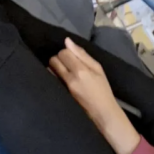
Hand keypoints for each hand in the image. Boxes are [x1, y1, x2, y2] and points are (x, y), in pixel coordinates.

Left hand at [48, 39, 140, 153]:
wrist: (102, 112)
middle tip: (67, 65)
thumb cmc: (103, 90)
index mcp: (81, 70)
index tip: (73, 58)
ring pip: (50, 69)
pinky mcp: (61, 94)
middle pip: (54, 59)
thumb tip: (67, 41)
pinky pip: (51, 80)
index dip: (67, 52)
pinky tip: (61, 80)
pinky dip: (54, 77)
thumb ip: (82, 55)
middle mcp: (70, 78)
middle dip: (59, 59)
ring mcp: (64, 88)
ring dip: (55, 68)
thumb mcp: (98, 69)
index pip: (64, 52)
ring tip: (64, 72)